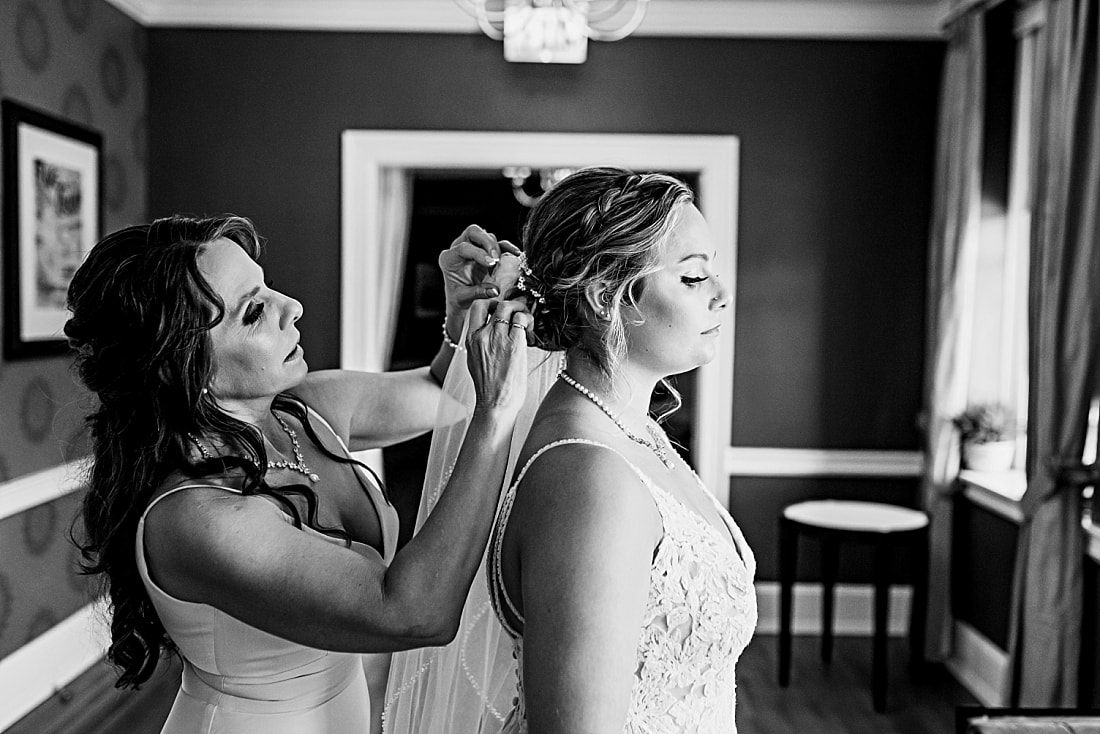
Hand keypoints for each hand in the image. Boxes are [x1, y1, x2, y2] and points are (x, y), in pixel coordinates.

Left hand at [439, 225, 521, 312]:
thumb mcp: (464, 298)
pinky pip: (498, 243)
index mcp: (449, 259)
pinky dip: (507, 247)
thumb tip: (495, 290)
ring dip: (496, 248)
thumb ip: (478, 293)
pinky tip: (516, 253)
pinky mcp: (486, 251)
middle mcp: (459, 248)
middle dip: (487, 242)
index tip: (491, 264)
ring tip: (499, 265)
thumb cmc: (459, 298)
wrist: (462, 300)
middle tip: (496, 258)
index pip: (463, 248)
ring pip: (487, 235)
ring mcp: (473, 247)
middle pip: (473, 232)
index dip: (478, 253)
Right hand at [464, 298, 529, 419]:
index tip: (501, 310)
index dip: (491, 303)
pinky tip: (531, 333)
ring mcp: (498, 338)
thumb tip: (493, 331)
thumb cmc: (489, 387)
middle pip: (497, 304)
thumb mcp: (475, 361)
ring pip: (510, 308)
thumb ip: (481, 343)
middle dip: (511, 305)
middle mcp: (482, 336)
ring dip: (522, 310)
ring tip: (528, 322)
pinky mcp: (514, 344)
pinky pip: (522, 319)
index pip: (477, 307)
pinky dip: (529, 321)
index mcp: (471, 339)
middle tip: (520, 313)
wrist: (495, 404)